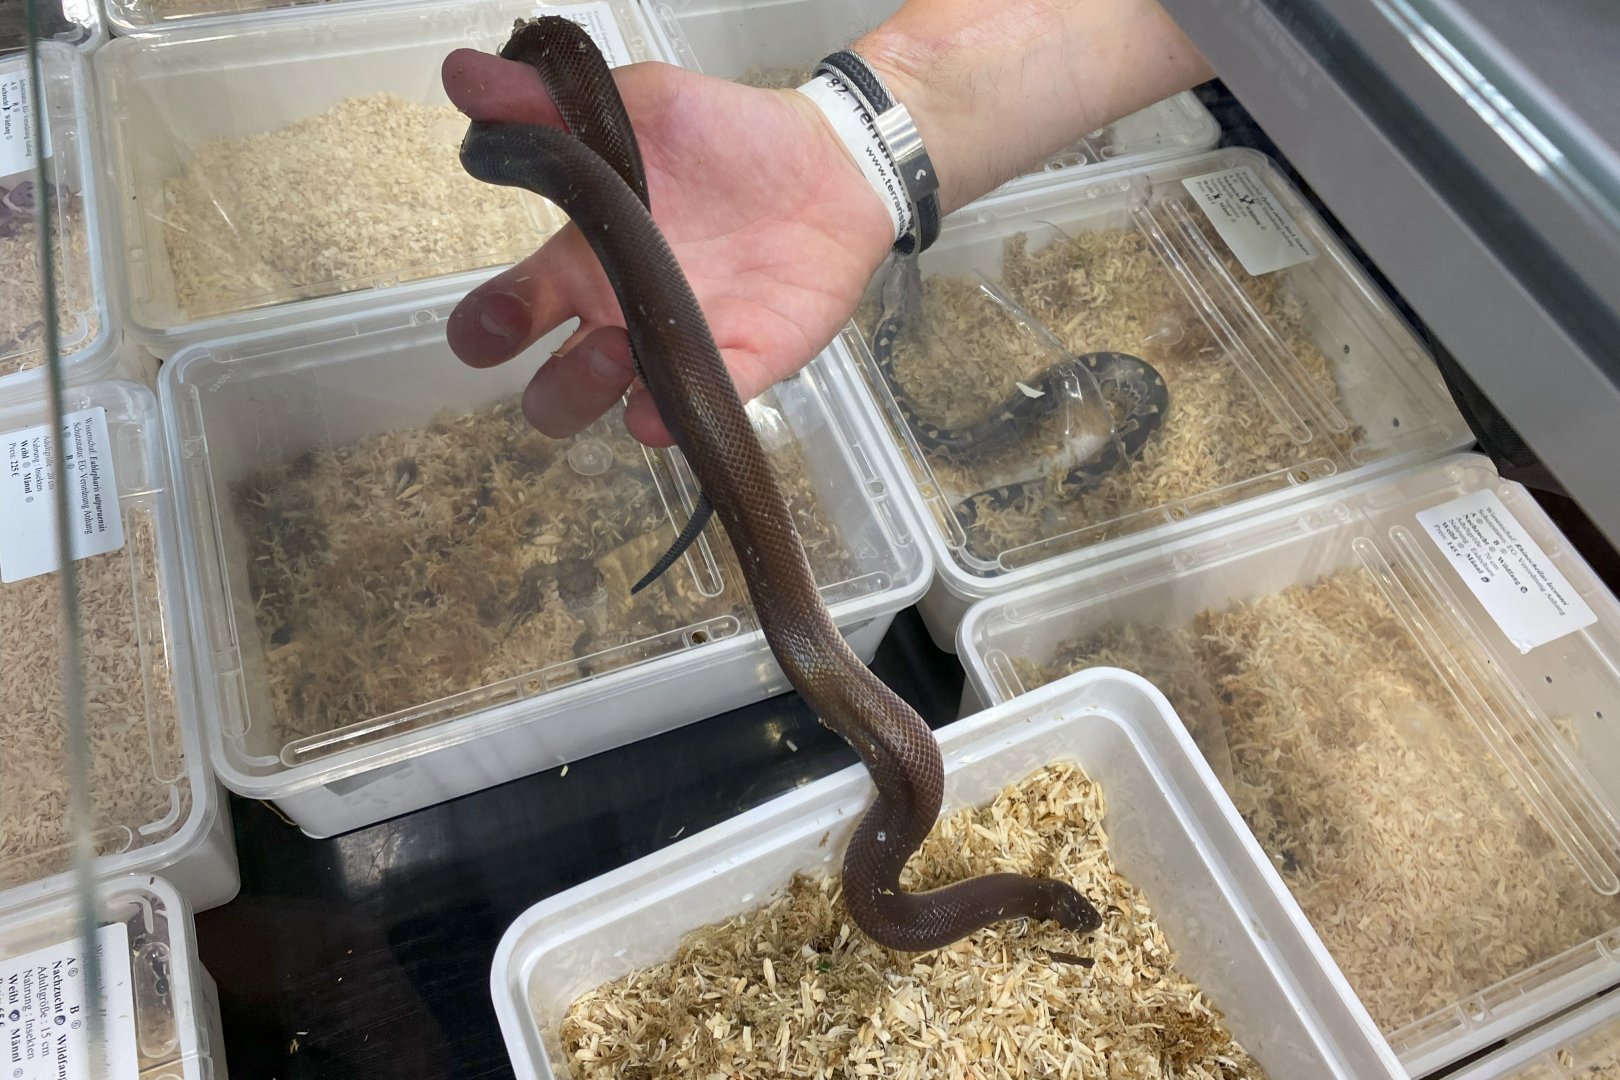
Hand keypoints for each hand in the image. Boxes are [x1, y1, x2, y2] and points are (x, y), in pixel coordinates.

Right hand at [441, 50, 894, 447]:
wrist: (831, 160)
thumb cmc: (726, 136)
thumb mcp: (639, 102)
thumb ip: (552, 100)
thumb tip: (464, 73)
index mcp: (584, 259)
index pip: (508, 314)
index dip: (486, 329)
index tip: (494, 323)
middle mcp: (620, 315)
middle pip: (553, 389)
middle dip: (554, 381)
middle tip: (588, 334)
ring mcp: (678, 348)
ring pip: (612, 410)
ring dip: (600, 393)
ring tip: (623, 348)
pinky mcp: (741, 365)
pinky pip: (697, 414)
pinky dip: (672, 420)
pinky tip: (665, 409)